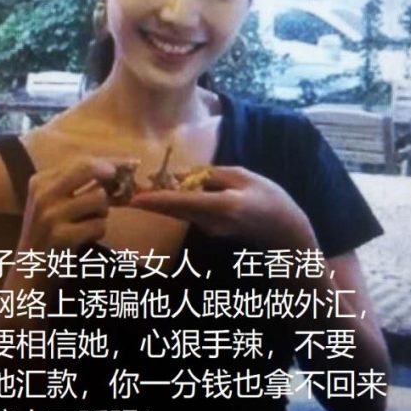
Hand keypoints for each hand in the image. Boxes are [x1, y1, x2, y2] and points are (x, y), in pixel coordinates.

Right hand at [17, 156, 135, 252]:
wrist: (28, 272)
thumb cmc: (48, 233)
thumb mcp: (55, 203)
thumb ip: (79, 185)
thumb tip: (118, 168)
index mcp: (41, 181)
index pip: (83, 161)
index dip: (111, 162)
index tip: (132, 163)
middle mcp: (43, 193)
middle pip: (90, 169)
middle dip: (111, 178)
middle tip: (121, 189)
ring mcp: (50, 215)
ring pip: (99, 198)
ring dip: (102, 213)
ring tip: (89, 223)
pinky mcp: (61, 237)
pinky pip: (99, 225)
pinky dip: (98, 232)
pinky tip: (85, 238)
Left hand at [130, 166, 317, 249]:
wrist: (286, 235)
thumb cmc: (271, 201)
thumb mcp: (245, 177)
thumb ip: (213, 175)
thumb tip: (185, 175)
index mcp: (221, 206)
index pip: (182, 202)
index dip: (157, 200)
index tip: (134, 199)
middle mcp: (210, 222)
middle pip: (174, 210)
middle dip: (149, 201)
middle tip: (124, 193)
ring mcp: (209, 230)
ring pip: (180, 212)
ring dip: (162, 201)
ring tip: (142, 188)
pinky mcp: (211, 230)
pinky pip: (189, 214)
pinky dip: (177, 203)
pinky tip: (171, 191)